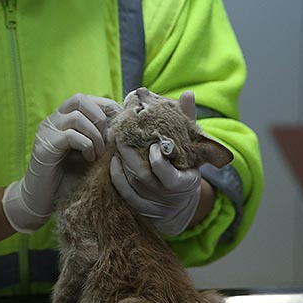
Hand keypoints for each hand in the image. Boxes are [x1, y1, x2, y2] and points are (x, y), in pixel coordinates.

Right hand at [2, 93, 120, 232]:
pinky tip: (89, 159)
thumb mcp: (90, 153)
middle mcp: (53, 120)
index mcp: (63, 119)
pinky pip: (70, 135)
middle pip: (79, 100)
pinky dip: (86, 146)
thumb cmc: (69, 177)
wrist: (43, 200)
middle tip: (106, 139)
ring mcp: (46, 131)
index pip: (84, 99)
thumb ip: (101, 139)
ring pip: (77, 117)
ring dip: (94, 135)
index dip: (104, 104)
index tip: (119, 119)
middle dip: (99, 117)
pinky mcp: (44, 146)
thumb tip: (122, 128)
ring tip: (98, 153)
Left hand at [110, 90, 202, 235]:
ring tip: (115, 143)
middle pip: (143, 175)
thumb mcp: (190, 146)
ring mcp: (152, 204)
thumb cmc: (184, 166)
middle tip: (120, 134)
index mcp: (184, 182)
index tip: (152, 144)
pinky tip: (113, 161)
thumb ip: (187, 121)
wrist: (179, 203)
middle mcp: (166, 196)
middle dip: (129, 154)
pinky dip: (116, 176)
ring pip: (131, 182)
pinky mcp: (139, 208)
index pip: (167, 173)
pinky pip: (124, 193)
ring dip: (121, 162)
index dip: (157, 159)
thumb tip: (188, 94)